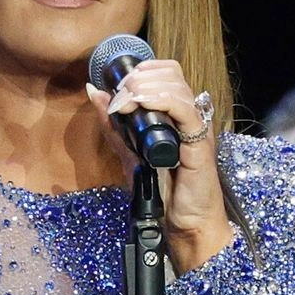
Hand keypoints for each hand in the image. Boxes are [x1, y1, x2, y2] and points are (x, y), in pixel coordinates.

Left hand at [87, 60, 233, 270]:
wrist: (185, 224)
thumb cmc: (165, 193)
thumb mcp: (131, 155)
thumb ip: (114, 126)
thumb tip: (94, 92)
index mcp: (176, 115)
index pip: (167, 73)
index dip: (143, 70)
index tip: (119, 84)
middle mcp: (189, 116)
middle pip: (172, 73)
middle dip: (139, 77)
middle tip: (119, 94)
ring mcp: (197, 128)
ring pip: (177, 87)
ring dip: (145, 87)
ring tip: (125, 101)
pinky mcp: (201, 142)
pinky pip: (186, 110)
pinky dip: (161, 101)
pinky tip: (140, 105)